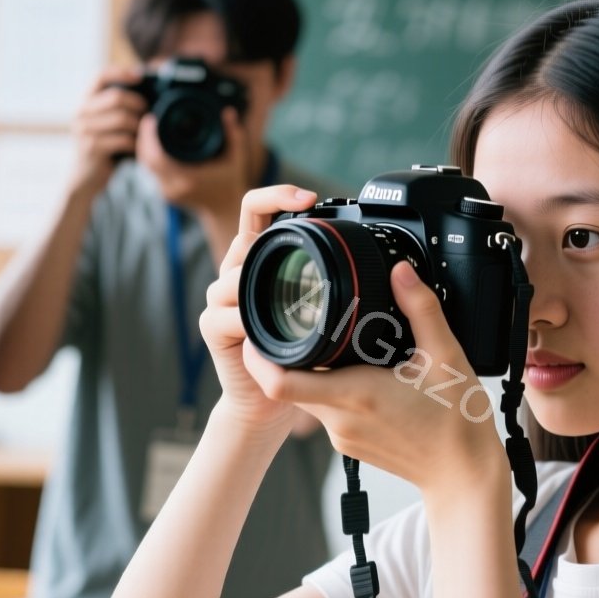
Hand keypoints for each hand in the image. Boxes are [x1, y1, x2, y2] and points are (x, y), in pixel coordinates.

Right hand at [67, 66, 145, 194]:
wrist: (85, 178)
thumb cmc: (104, 148)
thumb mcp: (108, 124)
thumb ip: (119, 108)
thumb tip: (150, 91)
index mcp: (86, 102)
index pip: (100, 76)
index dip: (121, 72)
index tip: (140, 76)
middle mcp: (81, 113)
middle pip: (116, 97)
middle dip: (139, 104)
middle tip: (150, 114)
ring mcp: (84, 130)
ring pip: (122, 119)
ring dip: (140, 126)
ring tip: (146, 134)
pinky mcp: (92, 148)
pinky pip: (123, 139)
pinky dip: (136, 143)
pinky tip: (138, 148)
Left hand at [140, 105, 252, 217]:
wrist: (226, 210)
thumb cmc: (231, 183)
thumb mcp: (236, 158)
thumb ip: (233, 134)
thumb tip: (228, 111)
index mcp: (189, 179)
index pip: (157, 157)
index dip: (149, 137)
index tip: (152, 119)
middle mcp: (174, 187)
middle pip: (146, 160)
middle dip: (144, 138)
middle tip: (149, 120)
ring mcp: (168, 192)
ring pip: (146, 166)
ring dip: (144, 147)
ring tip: (150, 129)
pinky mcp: (165, 193)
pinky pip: (151, 172)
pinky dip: (149, 156)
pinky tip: (152, 143)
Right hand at [199, 184, 319, 435]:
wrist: (269, 402)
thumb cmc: (300, 354)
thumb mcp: (322, 310)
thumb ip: (335, 282)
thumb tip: (387, 263)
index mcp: (261, 259)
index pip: (258, 209)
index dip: (278, 194)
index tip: (310, 198)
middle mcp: (236, 271)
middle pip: (243, 234)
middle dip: (272, 231)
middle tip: (307, 233)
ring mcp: (220, 298)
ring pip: (235, 275)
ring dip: (261, 282)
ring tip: (289, 295)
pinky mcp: (212, 327)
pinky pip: (226, 315)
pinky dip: (248, 322)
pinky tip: (267, 330)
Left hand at [244, 260, 508, 501]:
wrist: (463, 475)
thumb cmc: (457, 422)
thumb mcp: (445, 355)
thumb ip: (421, 307)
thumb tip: (401, 272)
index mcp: (355, 393)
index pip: (279, 381)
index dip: (258, 356)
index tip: (258, 328)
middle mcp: (339, 419)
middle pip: (287, 383)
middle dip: (285, 354)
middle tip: (296, 323)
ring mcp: (342, 436)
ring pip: (307, 396)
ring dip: (311, 371)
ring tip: (333, 344)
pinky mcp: (349, 445)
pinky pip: (326, 411)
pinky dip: (331, 389)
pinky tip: (358, 375)